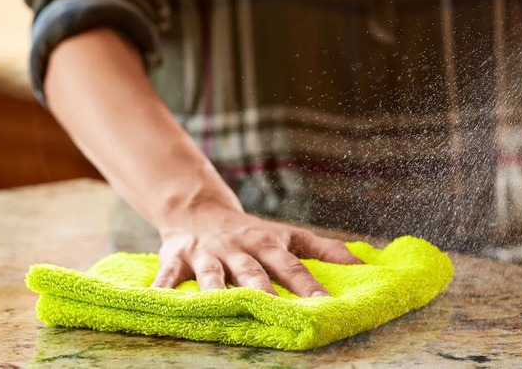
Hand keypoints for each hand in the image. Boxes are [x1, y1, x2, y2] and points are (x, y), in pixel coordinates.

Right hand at [151, 200, 361, 295]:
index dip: (309, 286)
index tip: (326, 305)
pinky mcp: (177, 256)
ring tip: (222, 305)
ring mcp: (207, 253)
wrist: (199, 209)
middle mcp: (239, 248)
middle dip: (265, 291)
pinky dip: (161, 288)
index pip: (293, 267)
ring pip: (213, 274)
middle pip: (254, 272)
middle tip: (278, 311)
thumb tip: (365, 262)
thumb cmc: (251, 231)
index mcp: (268, 244)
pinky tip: (155, 301)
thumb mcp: (289, 235)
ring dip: (217, 289)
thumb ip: (325, 250)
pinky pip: (167, 274)